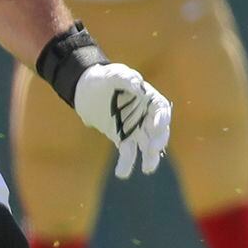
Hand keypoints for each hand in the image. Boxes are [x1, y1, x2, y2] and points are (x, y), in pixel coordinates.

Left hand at [74, 63, 172, 179]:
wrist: (86, 88)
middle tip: (152, 150)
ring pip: (147, 145)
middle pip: (158, 131)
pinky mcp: (121, 137)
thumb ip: (127, 78)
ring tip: (148, 169)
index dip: (161, 119)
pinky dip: (126, 163)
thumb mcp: (114, 73)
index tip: (156, 127)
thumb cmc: (104, 77)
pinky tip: (122, 173)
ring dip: (150, 157)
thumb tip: (138, 85)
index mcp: (149, 99)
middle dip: (158, 141)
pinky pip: (127, 152)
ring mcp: (134, 128)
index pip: (160, 110)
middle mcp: (146, 115)